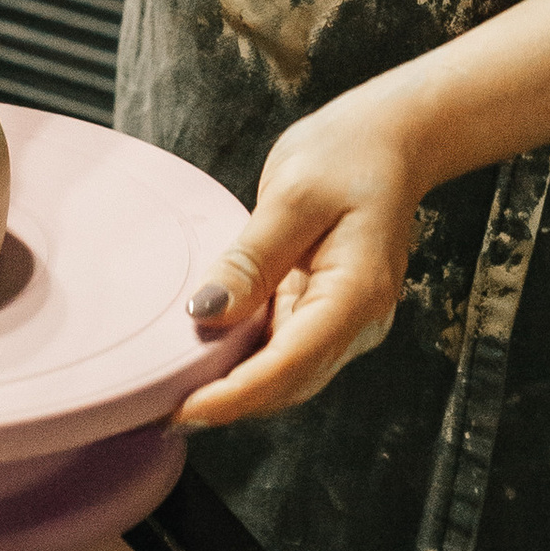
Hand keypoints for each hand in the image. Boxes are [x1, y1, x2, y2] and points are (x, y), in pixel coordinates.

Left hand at [173, 90, 421, 426]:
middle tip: (158, 410)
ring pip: (286, 374)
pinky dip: (247, 359)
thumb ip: (250, 259)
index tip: (181, 411)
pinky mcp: (328, 311)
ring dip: (235, 387)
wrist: (391, 138)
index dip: (233, 396)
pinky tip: (207, 356)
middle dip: (228, 403)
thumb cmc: (347, 154)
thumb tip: (205, 313)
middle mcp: (358, 321)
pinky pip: (285, 347)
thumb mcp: (292, 196)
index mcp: (356, 293)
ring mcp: (346, 321)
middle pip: (287, 383)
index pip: (288, 365)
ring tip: (172, 391)